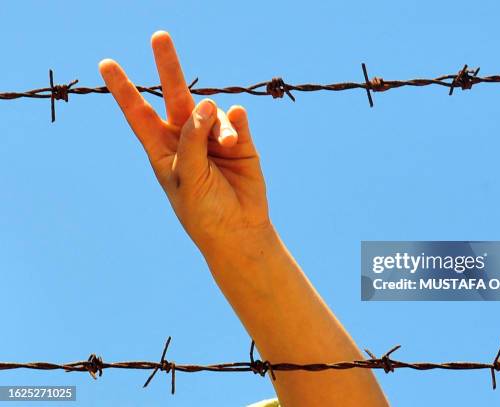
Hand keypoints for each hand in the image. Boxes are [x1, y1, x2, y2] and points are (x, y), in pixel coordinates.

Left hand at [98, 31, 269, 248]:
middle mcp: (186, 138)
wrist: (238, 230)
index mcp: (162, 149)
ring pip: (211, 111)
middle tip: (159, 36)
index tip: (107, 64)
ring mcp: (213, 139)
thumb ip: (191, 139)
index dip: (123, 89)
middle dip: (167, 67)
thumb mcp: (186, 177)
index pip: (138, 114)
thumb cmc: (203, 211)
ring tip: (223, 144)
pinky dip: (235, 121)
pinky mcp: (239, 142)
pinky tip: (236, 126)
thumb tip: (206, 102)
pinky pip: (235, 119)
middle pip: (175, 95)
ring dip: (215, 123)